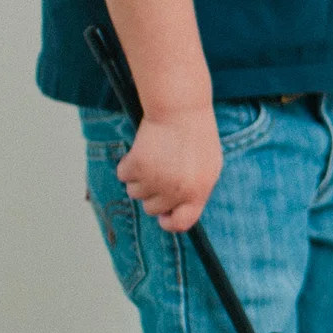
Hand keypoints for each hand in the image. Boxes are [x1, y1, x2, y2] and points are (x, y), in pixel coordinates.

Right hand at [119, 109, 221, 232]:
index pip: (181, 224)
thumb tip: (176, 212)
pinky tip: (142, 149)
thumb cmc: (196, 134)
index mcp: (198, 192)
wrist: (181, 109)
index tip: (163, 215)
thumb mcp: (209, 166)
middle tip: (160, 171)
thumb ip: (196, 190)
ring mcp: (155, 180)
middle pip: (152, 209)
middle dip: (153, 194)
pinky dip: (128, 165)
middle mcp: (176, 191)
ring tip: (154, 156)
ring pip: (135, 193)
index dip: (169, 222)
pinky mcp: (137, 166)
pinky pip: (123, 175)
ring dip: (140, 178)